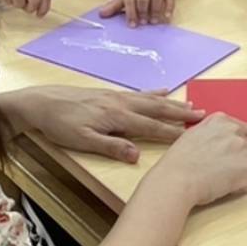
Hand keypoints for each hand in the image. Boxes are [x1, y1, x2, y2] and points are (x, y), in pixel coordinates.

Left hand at [0, 85, 205, 162]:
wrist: (42, 102)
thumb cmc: (60, 125)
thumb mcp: (82, 141)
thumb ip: (111, 146)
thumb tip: (137, 155)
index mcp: (117, 117)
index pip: (150, 127)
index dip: (172, 133)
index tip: (193, 136)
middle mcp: (121, 103)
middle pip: (157, 109)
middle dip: (180, 113)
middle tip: (204, 115)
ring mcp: (117, 97)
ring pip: (151, 100)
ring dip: (172, 103)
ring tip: (191, 104)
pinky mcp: (110, 94)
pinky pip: (139, 93)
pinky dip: (154, 92)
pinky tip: (163, 91)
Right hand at [150, 113, 246, 205]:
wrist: (177, 179)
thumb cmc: (179, 161)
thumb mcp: (193, 135)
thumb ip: (212, 132)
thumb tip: (221, 138)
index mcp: (221, 120)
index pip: (245, 127)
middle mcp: (236, 131)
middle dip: (245, 154)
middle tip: (233, 167)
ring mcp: (244, 150)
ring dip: (238, 171)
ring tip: (215, 178)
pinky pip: (246, 181)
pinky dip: (237, 186)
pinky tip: (220, 186)